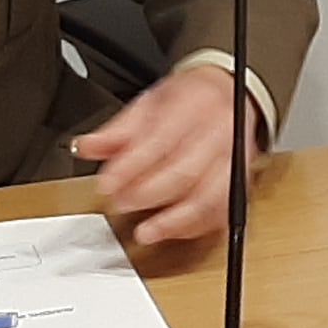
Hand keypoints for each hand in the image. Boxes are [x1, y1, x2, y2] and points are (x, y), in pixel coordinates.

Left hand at [76, 63, 258, 244]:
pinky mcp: (241, 183)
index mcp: (194, 106)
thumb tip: (85, 147)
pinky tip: (170, 230)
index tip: (106, 185)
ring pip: (209, 198)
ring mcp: (234, 160)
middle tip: (120, 204)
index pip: (160, 142)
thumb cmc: (188, 101)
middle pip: (185, 172)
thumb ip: (116, 130)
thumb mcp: (148, 104)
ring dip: (175, 221)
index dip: (130, 168)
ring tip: (145, 231)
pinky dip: (195, 227)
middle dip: (147, 194)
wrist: (229, 95)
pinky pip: (222, 213)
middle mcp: (220, 133)